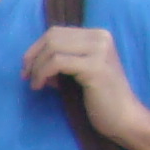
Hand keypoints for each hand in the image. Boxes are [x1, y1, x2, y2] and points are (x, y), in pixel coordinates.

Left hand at [23, 20, 149, 147]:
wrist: (123, 117)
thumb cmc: (98, 97)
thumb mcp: (77, 72)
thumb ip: (60, 60)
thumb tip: (31, 60)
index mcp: (98, 35)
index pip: (56, 32)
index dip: (35, 48)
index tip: (27, 68)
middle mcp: (101, 37)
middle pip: (52, 36)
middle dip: (32, 56)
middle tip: (26, 76)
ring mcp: (100, 50)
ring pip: (53, 47)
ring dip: (36, 67)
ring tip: (35, 84)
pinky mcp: (95, 67)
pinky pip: (57, 62)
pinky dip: (42, 74)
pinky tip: (40, 87)